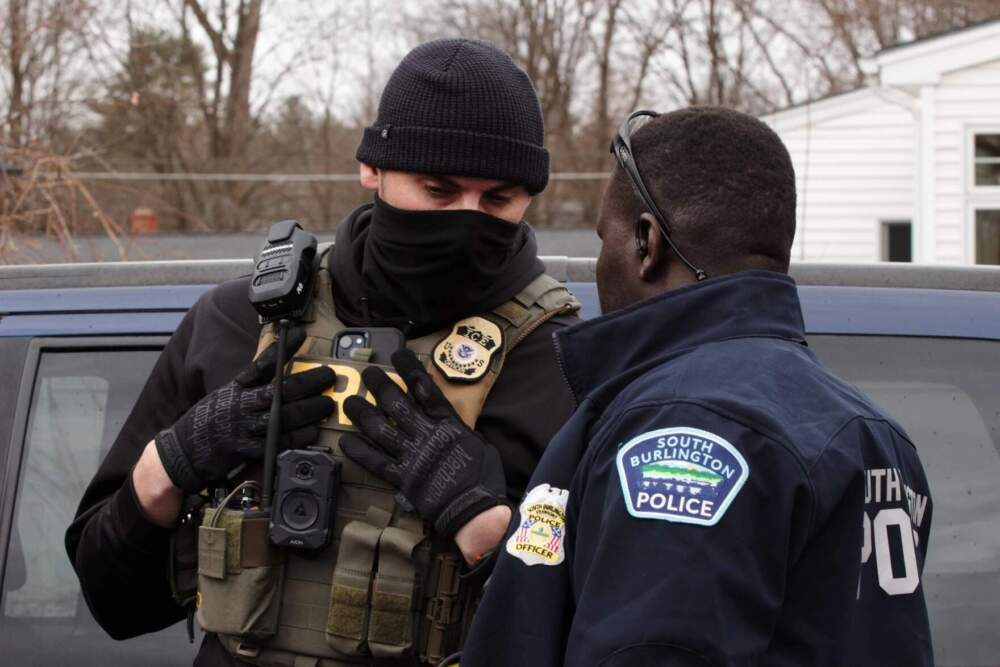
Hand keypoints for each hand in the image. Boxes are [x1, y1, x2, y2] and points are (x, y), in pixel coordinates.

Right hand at [154, 327, 335, 492]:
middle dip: (311, 381)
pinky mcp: (250, 449)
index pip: (263, 363)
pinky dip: (299, 436)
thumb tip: (275, 366)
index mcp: (237, 388)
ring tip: (327, 404)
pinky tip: (312, 431)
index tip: (301, 335)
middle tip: (329, 376)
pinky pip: (280, 441)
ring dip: (311, 409)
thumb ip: (250, 383)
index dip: (284, 348)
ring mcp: (247, 427)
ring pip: (286, 415)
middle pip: (283, 389)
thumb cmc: (209, 421)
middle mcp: (243, 404)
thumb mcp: (226, 394)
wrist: (183, 451)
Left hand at [341, 349, 508, 537]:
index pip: (426, 390)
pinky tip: (347, 440)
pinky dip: (360, 451)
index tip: (398, 355)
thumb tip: (449, 421)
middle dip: (381, 386)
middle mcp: (426, 435)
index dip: (410, 371)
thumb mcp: (480, 444)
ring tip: (350, 402)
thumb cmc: (484, 478)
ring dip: (363, 414)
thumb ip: (460, 430)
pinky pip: (376, 462)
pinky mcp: (402, 478)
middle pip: (397, 404)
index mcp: (448, 424)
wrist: (477, 511)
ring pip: (381, 430)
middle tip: (369, 374)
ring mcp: (412, 456)